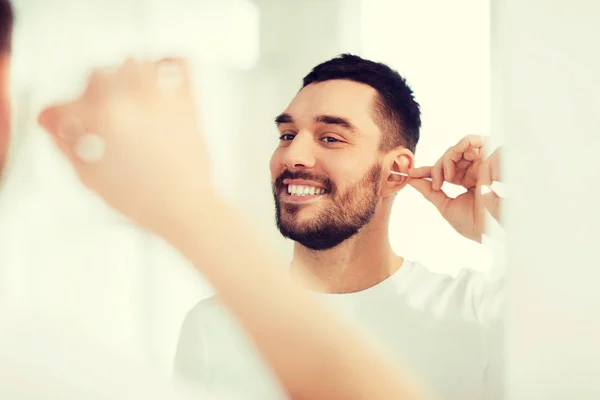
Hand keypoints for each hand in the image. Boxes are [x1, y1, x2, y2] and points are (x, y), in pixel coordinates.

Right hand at [37, 58, 212, 233]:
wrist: (185, 207)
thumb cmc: (142, 199)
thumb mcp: (91, 176)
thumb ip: (67, 144)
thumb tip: (55, 122)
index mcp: (103, 117)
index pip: (68, 103)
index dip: (60, 118)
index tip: (64, 125)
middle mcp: (131, 98)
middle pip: (98, 75)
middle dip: (93, 96)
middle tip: (100, 120)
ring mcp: (162, 96)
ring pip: (133, 64)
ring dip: (125, 79)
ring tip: (129, 105)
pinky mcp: (187, 101)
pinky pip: (177, 65)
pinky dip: (166, 68)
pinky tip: (158, 86)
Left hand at [407, 135, 501, 241]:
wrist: (492, 229)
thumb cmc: (472, 222)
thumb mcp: (445, 205)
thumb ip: (428, 191)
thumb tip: (410, 180)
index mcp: (467, 180)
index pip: (443, 170)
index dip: (426, 171)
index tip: (410, 174)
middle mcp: (475, 170)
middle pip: (448, 158)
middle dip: (437, 169)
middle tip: (437, 184)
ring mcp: (483, 163)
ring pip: (457, 149)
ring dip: (447, 160)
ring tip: (447, 177)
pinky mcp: (491, 157)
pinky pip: (474, 140)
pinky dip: (461, 146)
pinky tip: (455, 165)